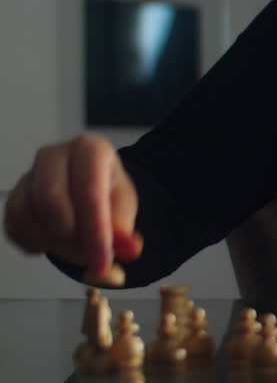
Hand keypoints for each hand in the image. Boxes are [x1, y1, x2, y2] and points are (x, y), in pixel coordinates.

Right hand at [3, 133, 140, 274]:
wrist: (86, 188)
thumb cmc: (106, 191)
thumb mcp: (124, 206)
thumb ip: (124, 227)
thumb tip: (129, 249)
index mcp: (90, 149)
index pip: (89, 191)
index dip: (95, 231)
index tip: (102, 261)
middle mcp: (54, 155)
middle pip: (50, 200)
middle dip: (69, 238)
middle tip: (87, 257)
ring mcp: (29, 174)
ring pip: (27, 214)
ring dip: (52, 242)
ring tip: (76, 249)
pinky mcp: (13, 195)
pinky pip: (14, 224)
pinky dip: (34, 242)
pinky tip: (54, 244)